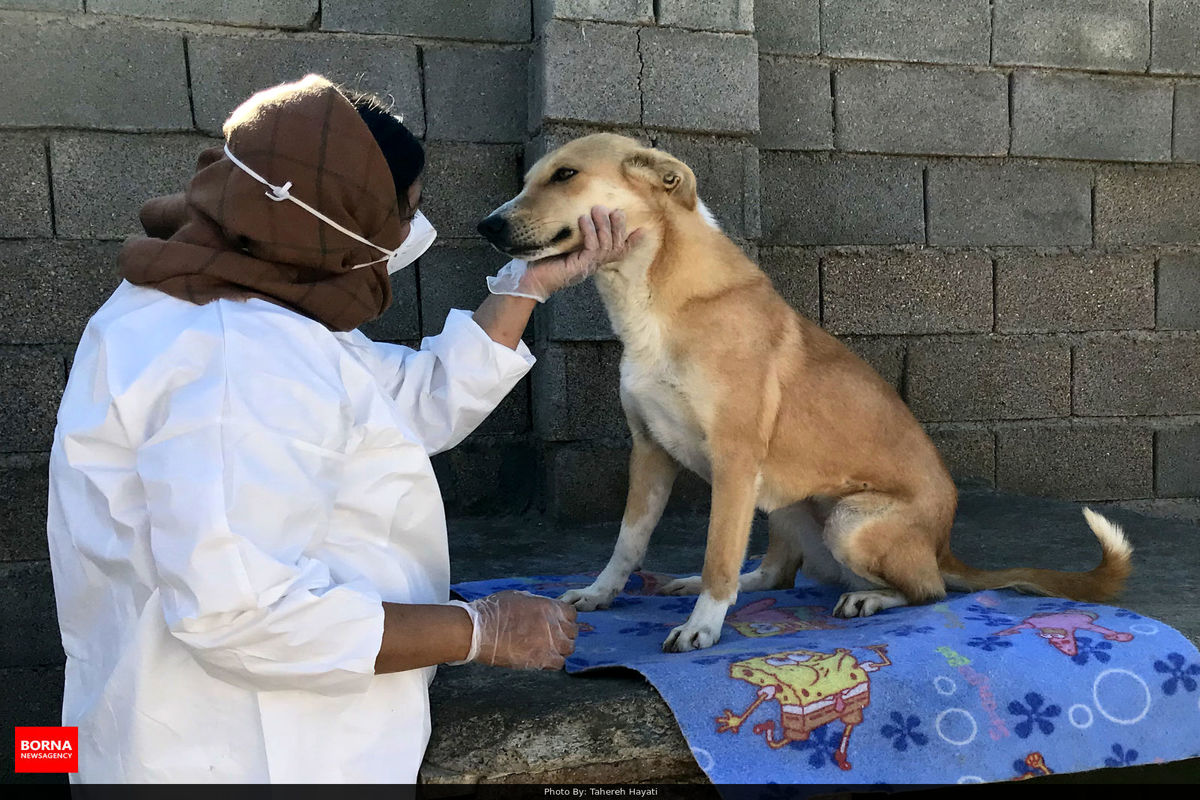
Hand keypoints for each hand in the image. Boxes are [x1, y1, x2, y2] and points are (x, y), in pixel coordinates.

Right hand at [459, 591, 578, 669]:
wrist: (479, 631)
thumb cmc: (492, 612)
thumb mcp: (517, 597)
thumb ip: (535, 603)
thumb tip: (540, 607)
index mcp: (548, 607)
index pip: (571, 613)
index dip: (565, 618)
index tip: (559, 622)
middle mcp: (553, 625)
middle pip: (573, 632)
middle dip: (565, 633)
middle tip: (554, 636)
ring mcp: (549, 644)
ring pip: (569, 648)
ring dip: (561, 648)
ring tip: (549, 648)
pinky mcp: (540, 660)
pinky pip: (558, 663)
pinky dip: (553, 662)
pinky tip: (543, 658)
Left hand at [486, 206, 643, 301]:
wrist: (528, 280)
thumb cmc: (542, 262)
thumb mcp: (562, 245)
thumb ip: (574, 235)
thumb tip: (579, 213)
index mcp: (591, 261)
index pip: (618, 252)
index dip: (631, 242)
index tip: (643, 230)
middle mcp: (593, 265)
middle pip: (617, 247)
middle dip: (619, 227)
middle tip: (617, 210)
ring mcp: (587, 267)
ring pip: (606, 246)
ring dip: (604, 226)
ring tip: (598, 209)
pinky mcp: (579, 267)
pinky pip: (592, 248)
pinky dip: (590, 233)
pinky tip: (583, 220)